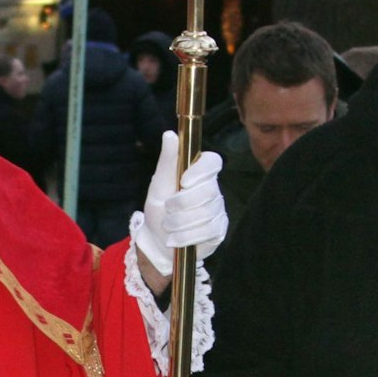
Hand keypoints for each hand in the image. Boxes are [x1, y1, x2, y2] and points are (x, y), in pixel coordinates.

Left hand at [133, 132, 226, 286]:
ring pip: (206, 213)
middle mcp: (213, 189)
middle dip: (181, 204)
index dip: (201, 171)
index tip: (183, 181)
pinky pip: (207, 231)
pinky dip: (186, 236)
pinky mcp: (219, 229)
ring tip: (168, 226)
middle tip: (167, 209)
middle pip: (207, 191)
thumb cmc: (159, 209)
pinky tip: (174, 239)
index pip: (213, 162)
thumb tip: (170, 135)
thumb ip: (167, 161)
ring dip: (180, 223)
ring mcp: (218, 210)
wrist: (158, 241)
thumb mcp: (158, 185)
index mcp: (199, 173)